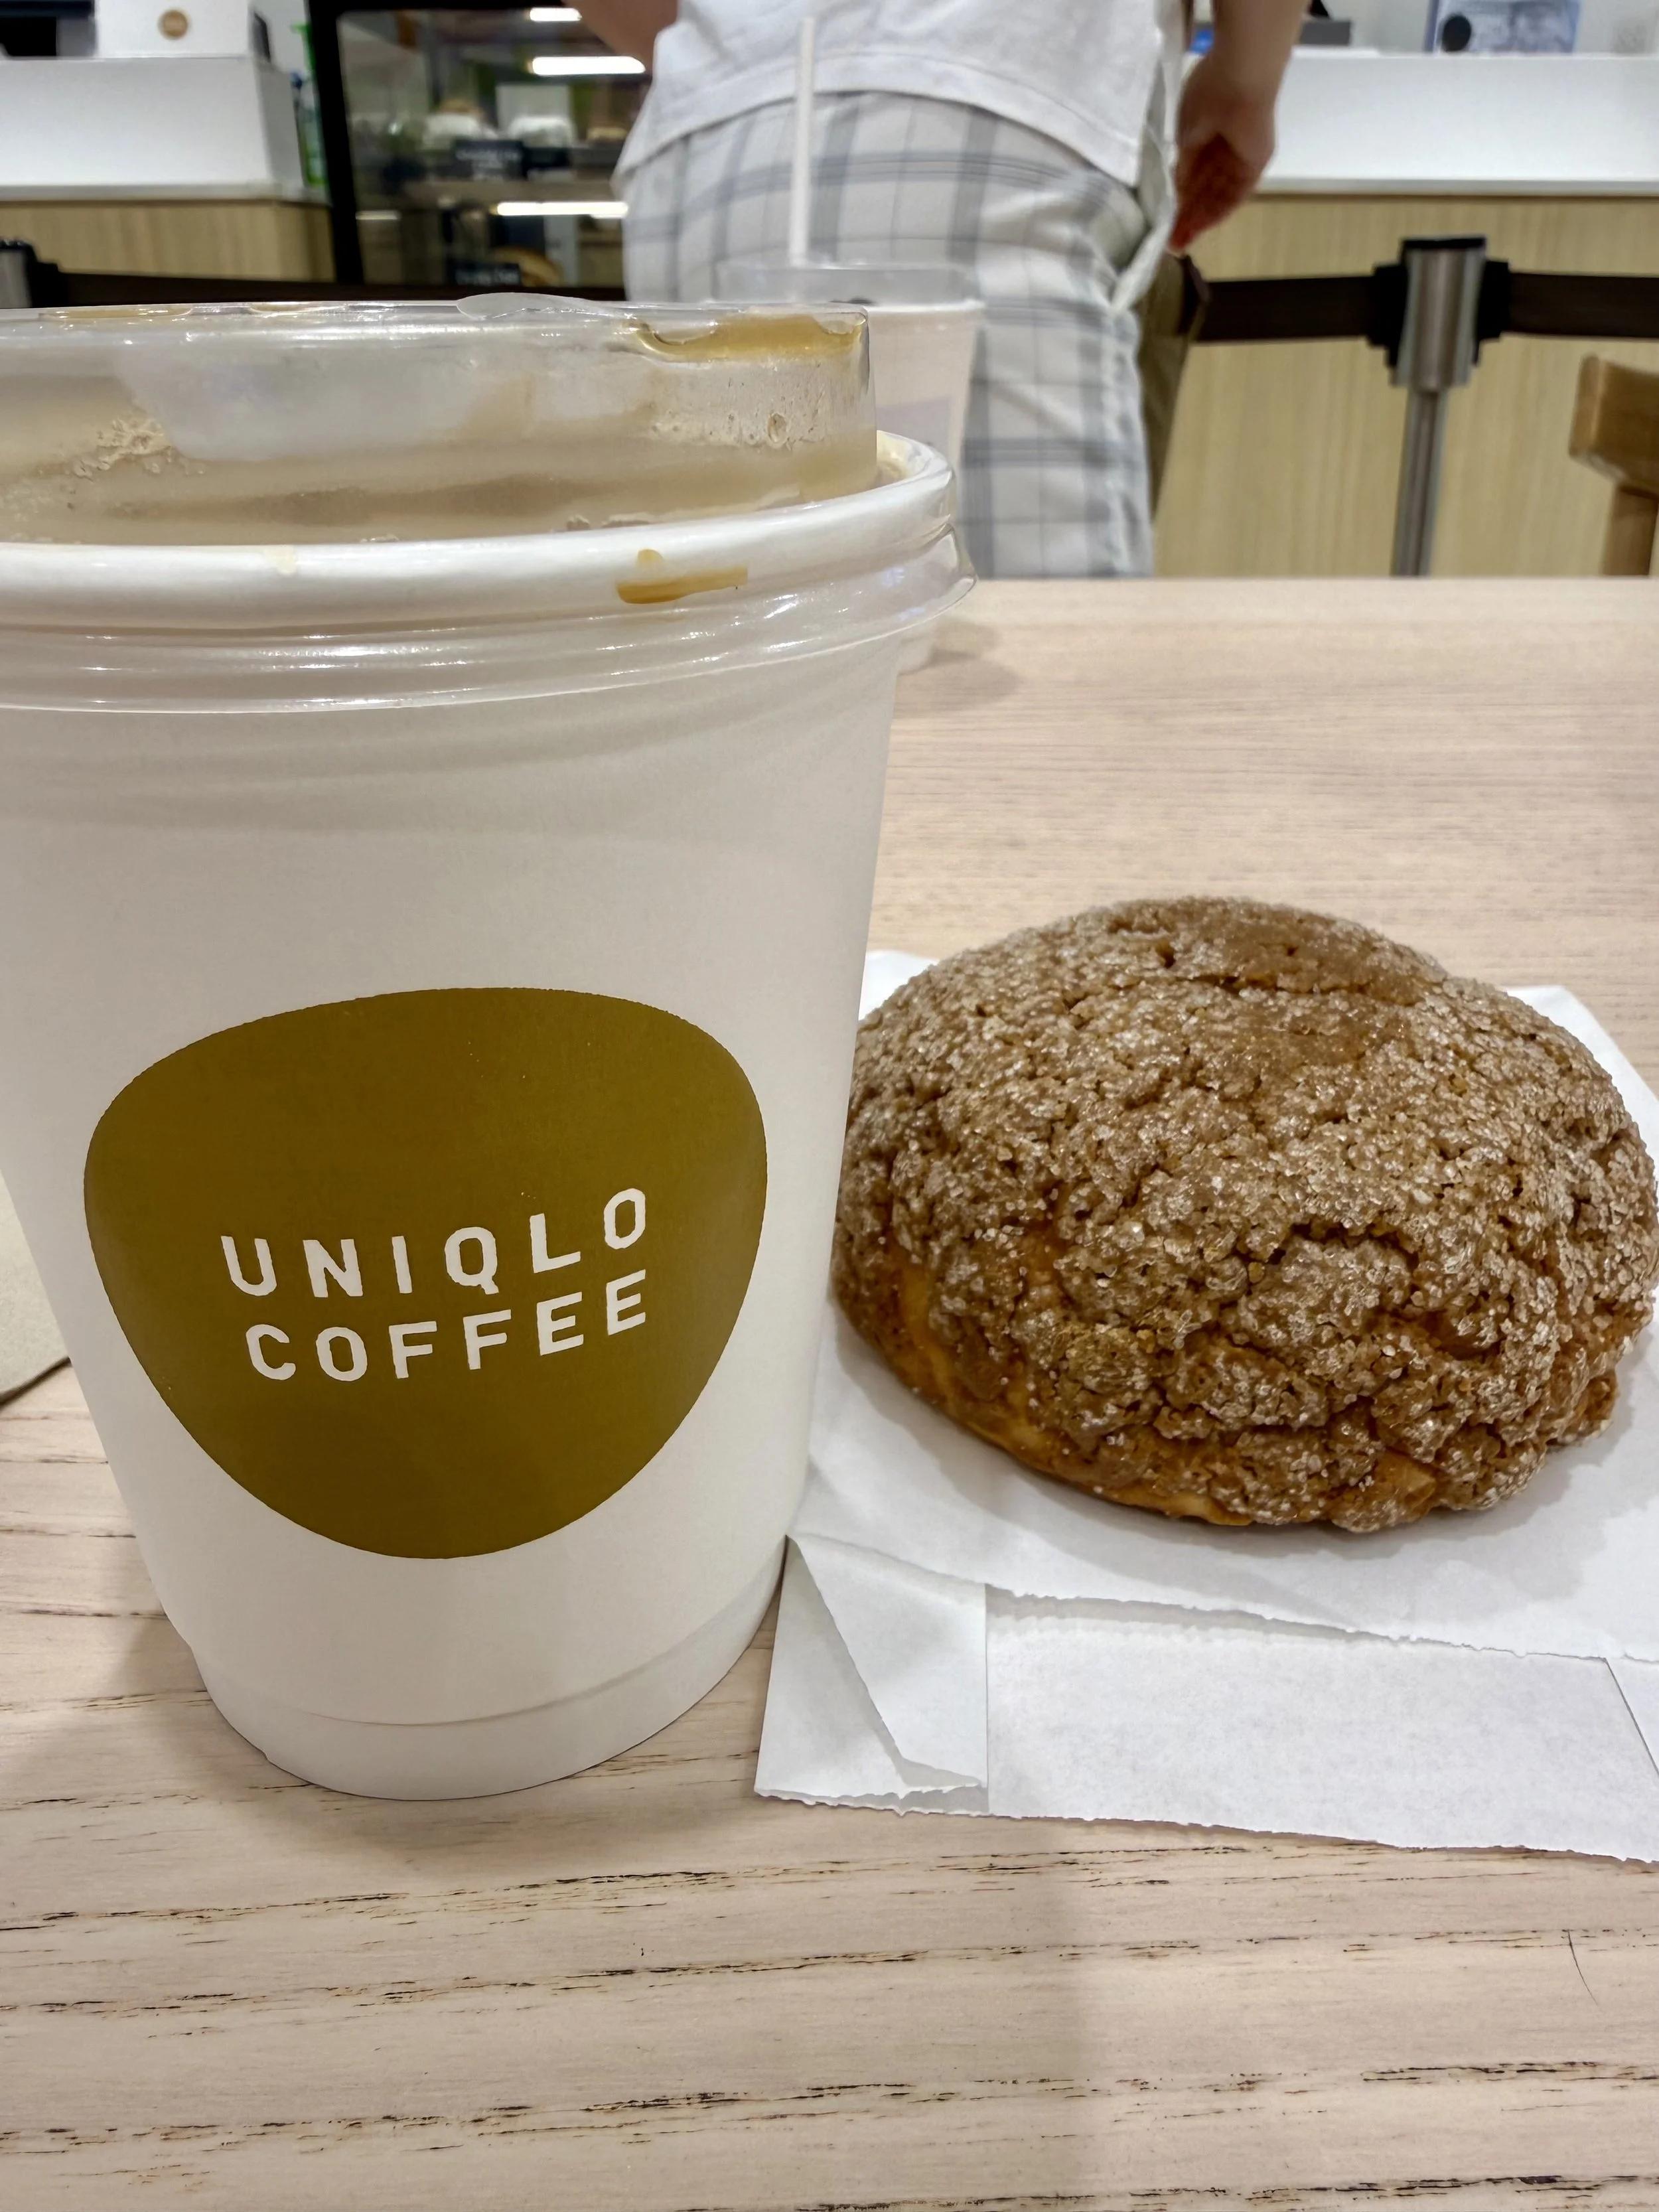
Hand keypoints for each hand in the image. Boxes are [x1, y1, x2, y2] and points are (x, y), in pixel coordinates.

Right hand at [1170, 52, 1277, 251]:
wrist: (1239, 78)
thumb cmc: (1207, 93)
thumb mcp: (1184, 132)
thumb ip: (1181, 162)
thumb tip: (1173, 188)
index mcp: (1206, 131)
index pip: (1191, 172)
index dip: (1176, 197)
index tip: (1162, 219)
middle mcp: (1224, 146)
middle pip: (1204, 188)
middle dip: (1186, 215)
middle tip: (1168, 240)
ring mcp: (1241, 156)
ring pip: (1217, 195)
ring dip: (1199, 219)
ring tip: (1179, 242)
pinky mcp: (1255, 164)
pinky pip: (1234, 195)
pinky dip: (1218, 212)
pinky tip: (1200, 229)